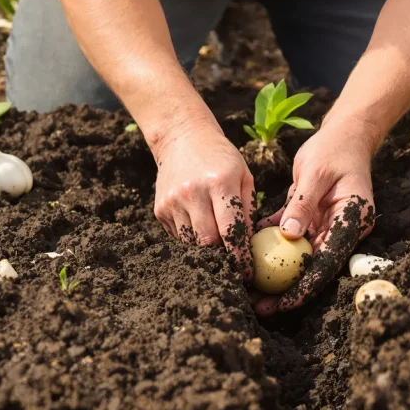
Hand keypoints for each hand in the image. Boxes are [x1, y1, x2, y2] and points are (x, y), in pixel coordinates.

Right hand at [153, 128, 255, 281]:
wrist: (182, 139)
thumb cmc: (221, 159)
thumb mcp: (244, 176)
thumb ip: (248, 210)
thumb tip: (249, 245)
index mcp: (219, 183)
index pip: (231, 230)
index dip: (240, 256)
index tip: (248, 271)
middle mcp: (192, 193)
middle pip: (208, 241)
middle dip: (223, 258)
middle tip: (235, 268)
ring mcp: (172, 202)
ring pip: (191, 243)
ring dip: (206, 251)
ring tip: (218, 252)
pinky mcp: (160, 209)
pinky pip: (178, 236)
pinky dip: (191, 240)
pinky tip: (200, 231)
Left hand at [253, 129, 375, 315]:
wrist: (345, 135)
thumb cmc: (334, 148)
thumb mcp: (316, 172)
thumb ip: (303, 204)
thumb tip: (288, 235)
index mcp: (353, 221)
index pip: (328, 262)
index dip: (306, 286)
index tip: (283, 303)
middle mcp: (343, 229)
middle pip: (314, 267)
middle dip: (287, 289)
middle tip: (259, 305)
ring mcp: (328, 226)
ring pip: (301, 257)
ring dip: (277, 273)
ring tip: (250, 289)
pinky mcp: (313, 219)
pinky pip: (291, 237)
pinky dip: (271, 244)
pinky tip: (249, 254)